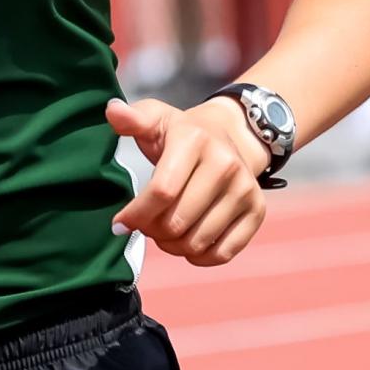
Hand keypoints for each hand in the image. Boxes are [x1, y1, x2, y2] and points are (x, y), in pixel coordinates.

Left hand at [105, 96, 268, 266]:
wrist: (229, 135)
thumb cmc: (181, 133)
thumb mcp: (156, 118)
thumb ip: (132, 118)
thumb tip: (112, 111)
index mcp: (194, 140)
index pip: (162, 191)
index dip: (137, 213)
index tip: (120, 223)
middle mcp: (225, 164)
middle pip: (178, 221)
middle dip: (152, 231)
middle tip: (144, 226)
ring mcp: (244, 189)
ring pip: (198, 241)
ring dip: (172, 246)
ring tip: (162, 233)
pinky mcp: (257, 211)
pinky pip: (224, 253)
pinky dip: (199, 257)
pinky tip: (186, 244)